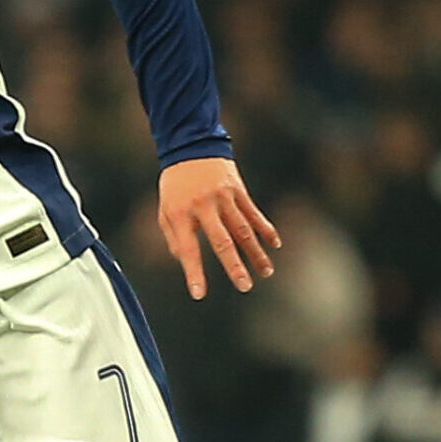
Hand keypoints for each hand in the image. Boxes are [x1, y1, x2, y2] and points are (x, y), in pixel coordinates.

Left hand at [156, 157, 278, 299]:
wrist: (191, 146)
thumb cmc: (175, 184)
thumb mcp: (165, 209)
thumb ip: (174, 237)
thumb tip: (185, 262)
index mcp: (180, 213)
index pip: (188, 249)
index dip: (194, 272)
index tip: (199, 294)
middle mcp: (203, 206)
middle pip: (222, 241)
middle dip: (234, 266)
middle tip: (245, 287)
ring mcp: (223, 197)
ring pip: (243, 229)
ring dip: (256, 252)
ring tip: (266, 272)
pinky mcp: (237, 190)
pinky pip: (253, 212)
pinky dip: (265, 229)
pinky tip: (275, 244)